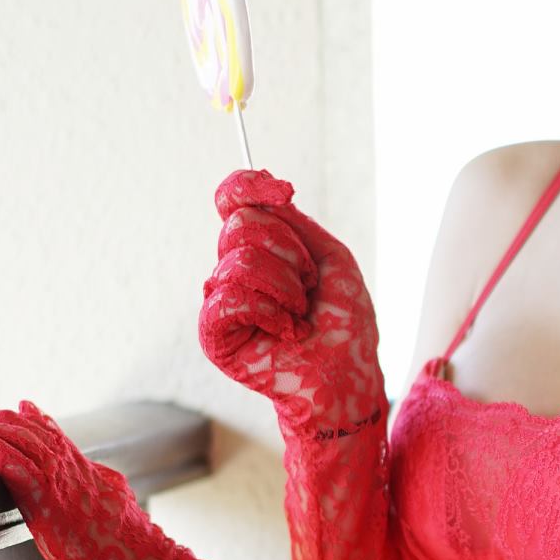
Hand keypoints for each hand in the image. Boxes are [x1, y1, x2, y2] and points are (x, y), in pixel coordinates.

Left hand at [0, 401, 181, 559]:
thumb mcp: (128, 526)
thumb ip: (114, 499)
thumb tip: (116, 488)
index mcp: (95, 476)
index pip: (52, 434)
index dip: (19, 419)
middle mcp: (79, 469)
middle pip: (18, 426)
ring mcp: (65, 479)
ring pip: (4, 433)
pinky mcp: (50, 498)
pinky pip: (4, 456)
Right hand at [200, 169, 384, 432]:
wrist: (347, 375)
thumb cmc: (343, 323)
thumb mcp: (330, 258)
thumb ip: (294, 221)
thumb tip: (264, 188)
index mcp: (259, 248)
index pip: (232, 198)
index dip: (248, 185)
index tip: (283, 191)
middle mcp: (234, 269)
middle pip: (241, 223)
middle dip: (291, 254)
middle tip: (308, 289)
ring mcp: (221, 300)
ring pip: (240, 259)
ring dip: (287, 288)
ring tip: (299, 316)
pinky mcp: (213, 333)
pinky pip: (229, 297)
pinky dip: (268, 311)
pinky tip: (285, 332)